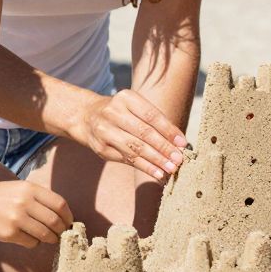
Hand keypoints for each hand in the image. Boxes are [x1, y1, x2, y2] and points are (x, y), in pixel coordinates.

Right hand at [0, 180, 71, 246]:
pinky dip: (34, 243)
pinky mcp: (9, 233)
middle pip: (55, 221)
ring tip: (46, 238)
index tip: (68, 223)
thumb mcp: (18, 188)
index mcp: (30, 188)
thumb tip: (60, 214)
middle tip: (60, 234)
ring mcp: (17, 218)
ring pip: (45, 234)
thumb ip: (38, 198)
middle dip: (61, 230)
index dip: (68, 216)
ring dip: (49, 239)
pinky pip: (31, 242)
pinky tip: (27, 238)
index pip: (60, 204)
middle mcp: (25, 202)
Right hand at [67, 90, 187, 180]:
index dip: (168, 130)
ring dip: (156, 161)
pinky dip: (145, 167)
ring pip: (135, 148)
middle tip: (179, 159)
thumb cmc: (121, 112)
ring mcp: (105, 131)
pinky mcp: (102, 148)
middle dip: (164, 148)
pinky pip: (127, 160)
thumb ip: (155, 121)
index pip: (151, 115)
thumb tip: (179, 142)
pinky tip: (158, 173)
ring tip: (171, 169)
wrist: (87, 117)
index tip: (183, 143)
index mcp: (126, 98)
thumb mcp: (134, 107)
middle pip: (144, 133)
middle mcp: (113, 112)